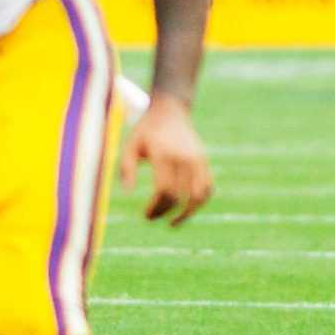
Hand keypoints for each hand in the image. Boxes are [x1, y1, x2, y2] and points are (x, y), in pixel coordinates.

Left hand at [119, 92, 211, 225]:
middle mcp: (184, 158)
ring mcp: (197, 159)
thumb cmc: (146, 130)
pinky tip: (187, 209)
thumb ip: (126, 169)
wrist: (170, 111)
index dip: (155, 208)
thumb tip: (128, 193)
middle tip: (151, 217)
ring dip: (187, 213)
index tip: (145, 215)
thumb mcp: (130, 145)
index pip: (164, 191)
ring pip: (199, 196)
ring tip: (174, 222)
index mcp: (164, 154)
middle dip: (164, 212)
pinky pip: (208, 188)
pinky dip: (200, 202)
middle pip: (179, 197)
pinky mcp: (204, 161)